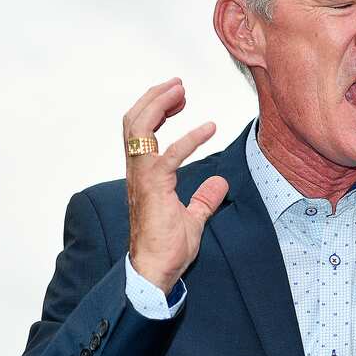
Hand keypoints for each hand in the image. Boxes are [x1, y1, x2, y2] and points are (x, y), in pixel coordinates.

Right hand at [125, 79, 228, 293]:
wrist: (155, 271)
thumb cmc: (167, 249)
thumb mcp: (194, 218)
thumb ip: (205, 199)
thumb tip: (220, 183)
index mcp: (144, 175)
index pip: (142, 133)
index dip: (158, 111)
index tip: (179, 100)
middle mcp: (138, 172)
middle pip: (135, 122)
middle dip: (154, 98)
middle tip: (177, 85)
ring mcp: (142, 179)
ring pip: (139, 129)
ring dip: (159, 104)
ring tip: (180, 90)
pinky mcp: (153, 188)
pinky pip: (168, 156)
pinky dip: (189, 139)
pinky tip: (209, 128)